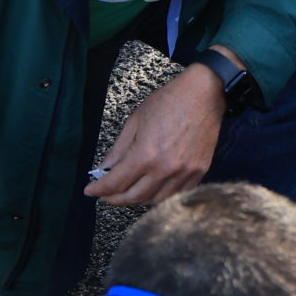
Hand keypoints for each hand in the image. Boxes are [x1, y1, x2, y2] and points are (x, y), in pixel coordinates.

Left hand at [87, 61, 225, 205]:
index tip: (90, 191)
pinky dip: (162, 196)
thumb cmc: (169, 101)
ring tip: (128, 192)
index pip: (116, 183)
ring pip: (156, 200)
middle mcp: (165, 169)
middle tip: (106, 195)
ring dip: (138, 200)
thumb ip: (119, 149)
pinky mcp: (199, 172)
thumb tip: (105, 168)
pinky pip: (177, 195)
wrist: (205, 94)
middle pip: (134, 197)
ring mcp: (184, 173)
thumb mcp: (135, 121)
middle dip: (115, 198)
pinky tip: (153, 189)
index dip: (99, 189)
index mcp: (146, 154)